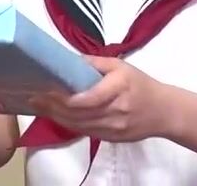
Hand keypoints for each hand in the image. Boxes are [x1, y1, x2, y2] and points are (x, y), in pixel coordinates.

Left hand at [28, 56, 172, 141]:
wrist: (164, 112)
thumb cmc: (139, 84)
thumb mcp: (120, 66)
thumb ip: (94, 62)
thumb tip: (65, 58)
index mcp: (120, 87)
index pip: (90, 98)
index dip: (66, 98)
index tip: (46, 90)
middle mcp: (117, 110)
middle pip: (80, 113)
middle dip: (53, 107)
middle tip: (33, 96)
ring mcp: (115, 128)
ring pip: (79, 125)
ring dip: (56, 116)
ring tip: (38, 106)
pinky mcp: (112, 139)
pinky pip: (85, 132)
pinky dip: (67, 124)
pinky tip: (54, 115)